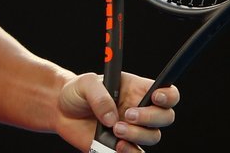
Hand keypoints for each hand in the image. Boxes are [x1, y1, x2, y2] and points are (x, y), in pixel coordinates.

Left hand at [55, 72, 178, 152]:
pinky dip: (130, 152)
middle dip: (151, 117)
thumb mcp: (86, 84)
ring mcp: (133, 130)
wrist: (61, 112)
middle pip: (165, 117)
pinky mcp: (123, 147)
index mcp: (136, 90)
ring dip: (137, 135)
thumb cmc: (77, 92)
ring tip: (115, 130)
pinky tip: (116, 145)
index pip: (165, 92)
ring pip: (153, 136)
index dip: (168, 95)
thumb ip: (100, 96)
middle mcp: (140, 110)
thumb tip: (112, 118)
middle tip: (128, 115)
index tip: (155, 97)